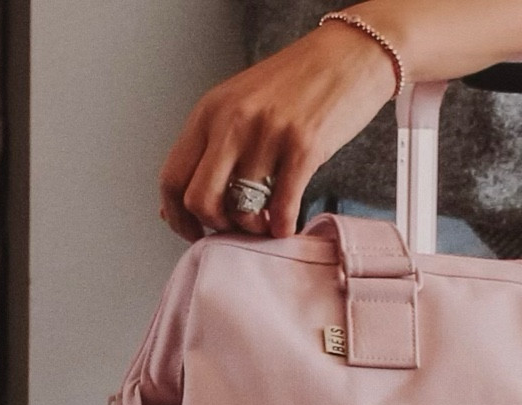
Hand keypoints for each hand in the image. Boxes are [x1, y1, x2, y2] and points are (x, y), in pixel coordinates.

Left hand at [159, 22, 397, 242]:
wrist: (350, 55)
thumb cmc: (296, 84)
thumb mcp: (239, 104)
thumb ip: (211, 146)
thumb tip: (178, 203)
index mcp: (210, 111)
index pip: (171, 177)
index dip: (177, 216)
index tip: (193, 231)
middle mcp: (232, 121)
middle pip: (199, 200)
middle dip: (215, 225)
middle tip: (235, 225)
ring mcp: (267, 134)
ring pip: (241, 210)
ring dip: (254, 228)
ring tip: (266, 220)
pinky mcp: (303, 148)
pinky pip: (282, 210)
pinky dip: (283, 227)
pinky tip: (287, 223)